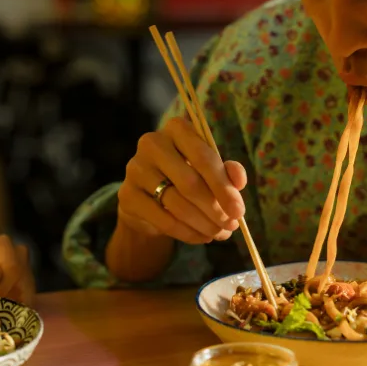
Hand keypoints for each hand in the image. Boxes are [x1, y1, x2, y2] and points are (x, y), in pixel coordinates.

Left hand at [0, 236, 34, 304]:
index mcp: (3, 244)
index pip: (13, 268)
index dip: (2, 288)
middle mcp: (19, 254)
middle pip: (22, 282)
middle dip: (5, 298)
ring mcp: (25, 270)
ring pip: (26, 294)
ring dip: (8, 305)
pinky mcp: (27, 286)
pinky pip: (26, 301)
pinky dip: (12, 309)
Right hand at [118, 116, 246, 244]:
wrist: (150, 195)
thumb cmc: (186, 175)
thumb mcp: (210, 169)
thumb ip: (228, 171)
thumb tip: (239, 182)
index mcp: (177, 128)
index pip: (203, 157)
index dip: (224, 186)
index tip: (239, 210)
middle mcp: (152, 143)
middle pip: (190, 182)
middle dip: (215, 209)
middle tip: (231, 226)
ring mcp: (136, 168)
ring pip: (177, 204)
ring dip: (203, 224)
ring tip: (219, 233)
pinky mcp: (127, 195)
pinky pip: (163, 220)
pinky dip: (187, 233)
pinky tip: (201, 237)